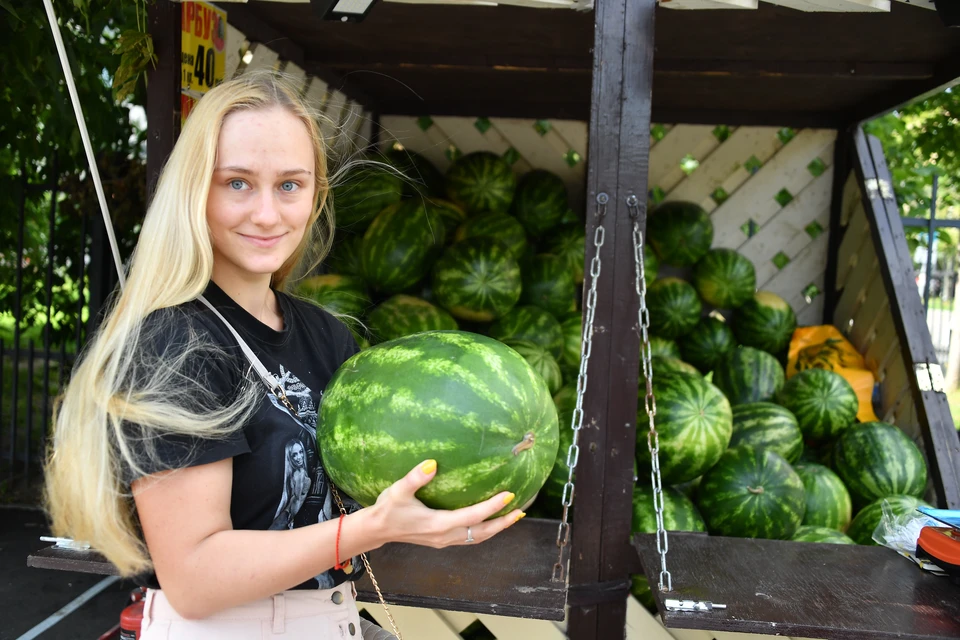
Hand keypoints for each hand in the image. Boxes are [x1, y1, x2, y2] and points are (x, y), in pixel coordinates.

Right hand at [368, 459, 523, 549]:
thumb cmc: (387, 509)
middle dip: (502, 523)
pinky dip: (484, 531)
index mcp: (438, 524)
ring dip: (496, 529)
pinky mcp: (442, 541)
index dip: (492, 507)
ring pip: (478, 538)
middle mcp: (445, 536)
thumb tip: (432, 463)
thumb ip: (415, 478)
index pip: (472, 516)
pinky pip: (470, 538)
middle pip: (482, 533)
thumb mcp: (398, 491)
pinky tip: (490, 521)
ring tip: (513, 517)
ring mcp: (444, 541)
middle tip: (520, 511)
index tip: (509, 496)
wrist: (376, 530)